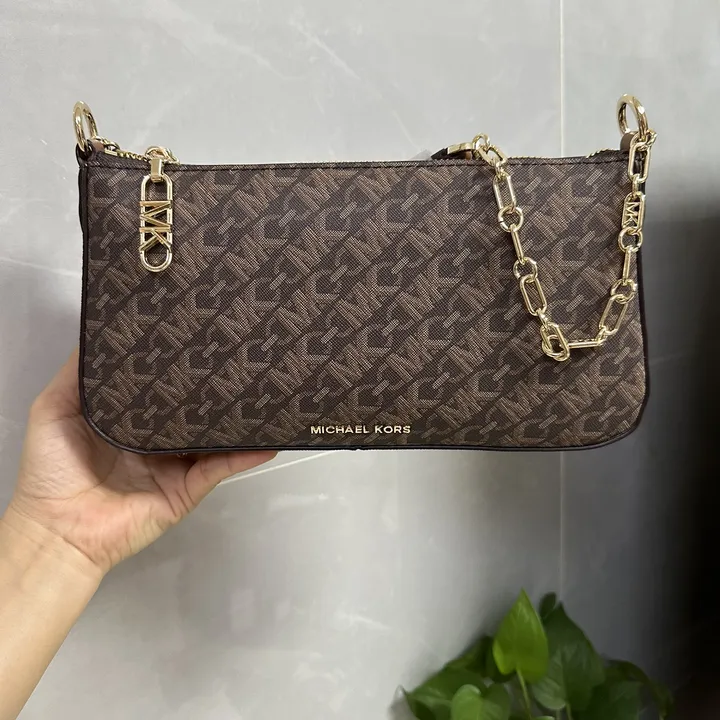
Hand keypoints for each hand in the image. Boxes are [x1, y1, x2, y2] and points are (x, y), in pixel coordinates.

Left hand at [4, 350, 275, 576]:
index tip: (196, 340)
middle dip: (213, 390)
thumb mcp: (54, 408)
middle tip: (236, 362)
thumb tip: (97, 332)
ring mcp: (175, 466)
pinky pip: (220, 470)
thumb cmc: (50, 472)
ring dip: (235, 421)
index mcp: (130, 419)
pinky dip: (243, 457)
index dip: (179, 367)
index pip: (163, 388)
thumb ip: (77, 373)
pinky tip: (263, 442)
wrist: (58, 528)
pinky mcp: (187, 489)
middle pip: (193, 410)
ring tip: (258, 394)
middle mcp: (156, 440)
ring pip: (212, 438)